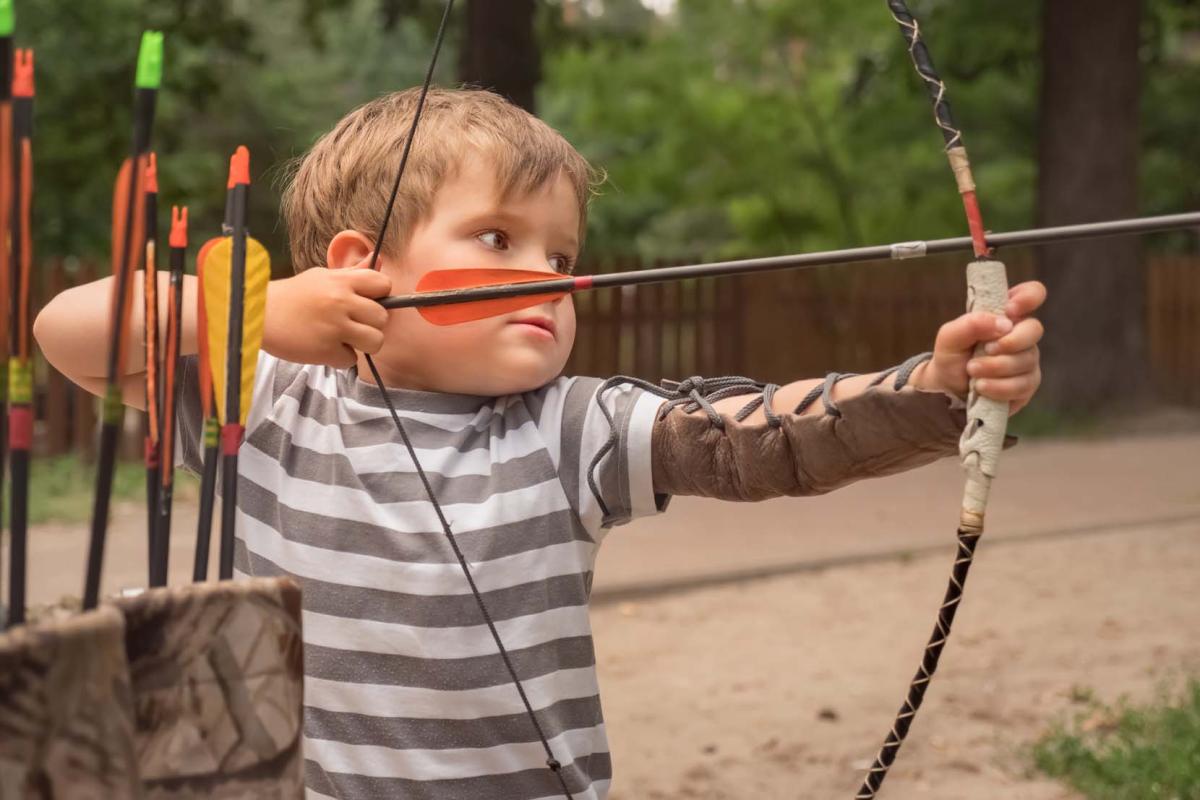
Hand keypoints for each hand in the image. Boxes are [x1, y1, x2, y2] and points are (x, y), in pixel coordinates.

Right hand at [263, 267, 391, 367]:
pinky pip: (350, 359)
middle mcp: (340, 302)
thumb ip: (351, 274)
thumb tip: (379, 261)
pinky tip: (324, 346)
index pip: (383, 284)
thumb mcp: (320, 277)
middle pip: (382, 317)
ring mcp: (334, 327)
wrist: (256, 314)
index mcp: (340, 281)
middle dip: (371, 324)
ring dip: (362, 344)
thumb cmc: (291, 296)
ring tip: (343, 338)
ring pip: (375, 341)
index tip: (368, 302)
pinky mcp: (326, 350)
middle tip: (352, 324)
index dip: (380, 295)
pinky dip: (339, 357)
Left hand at [915, 280, 1045, 413]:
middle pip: (1035, 329)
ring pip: (1026, 361)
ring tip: (972, 370)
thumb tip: (1004, 324)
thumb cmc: (952, 356)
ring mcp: (1027, 359)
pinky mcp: (1027, 384)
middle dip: (1009, 342)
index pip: (1032, 293)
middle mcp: (1021, 334)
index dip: (1028, 297)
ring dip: (995, 367)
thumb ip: (971, 324)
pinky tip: (981, 387)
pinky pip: (1022, 385)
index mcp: (1005, 314)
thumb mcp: (950, 336)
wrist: (946, 388)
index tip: (1009, 311)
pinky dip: (998, 387)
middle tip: (985, 349)